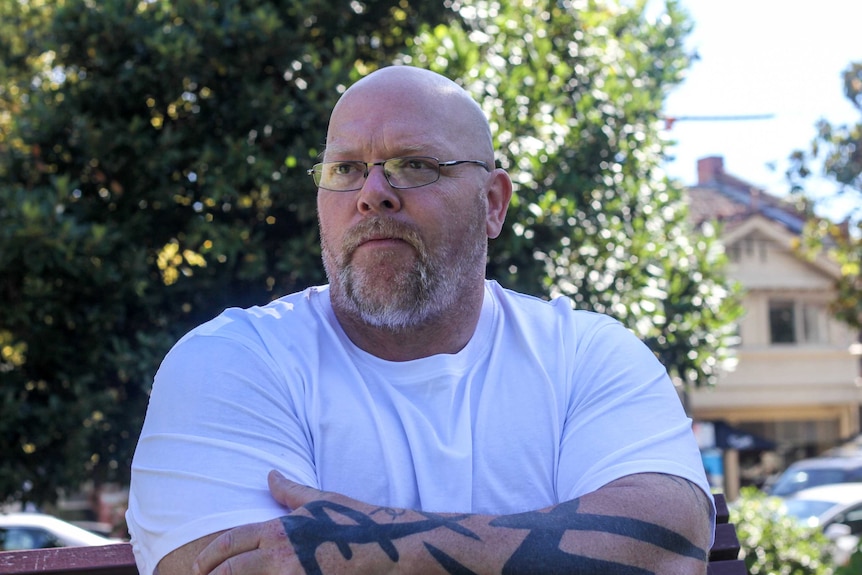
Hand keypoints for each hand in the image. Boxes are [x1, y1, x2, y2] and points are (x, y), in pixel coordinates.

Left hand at [192, 471, 401, 574]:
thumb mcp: (321, 502)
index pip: (231, 543)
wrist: (392, 549)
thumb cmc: (356, 523)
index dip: (209, 556)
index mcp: (281, 531)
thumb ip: (290, 492)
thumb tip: (270, 474)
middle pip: (230, 573)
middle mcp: (282, 558)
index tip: (199, 566)